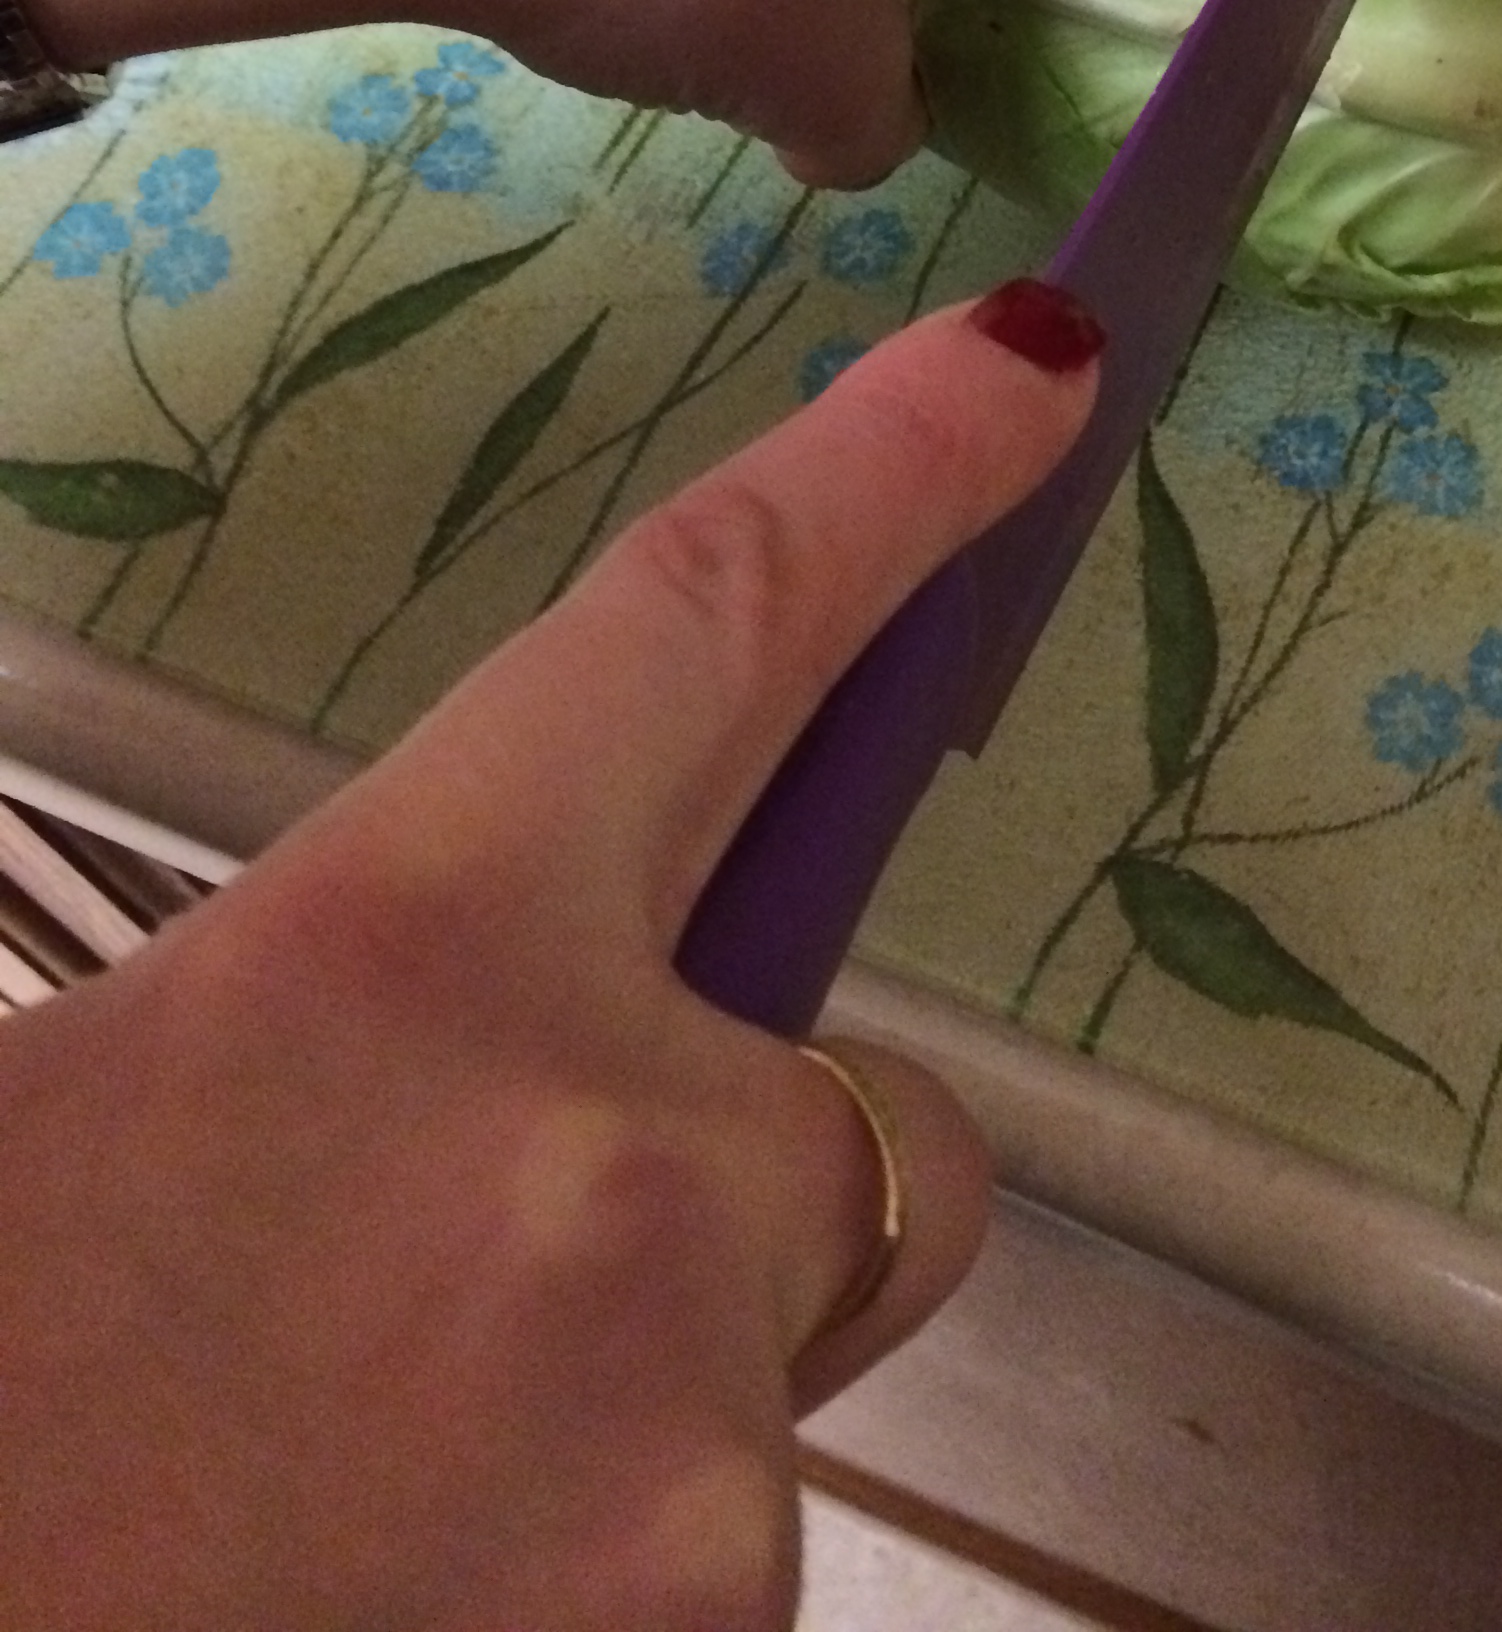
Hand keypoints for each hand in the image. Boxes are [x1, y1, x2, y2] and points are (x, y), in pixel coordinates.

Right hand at [0, 287, 1098, 1631]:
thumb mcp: (78, 1106)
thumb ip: (333, 1012)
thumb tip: (438, 1051)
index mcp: (397, 955)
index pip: (714, 622)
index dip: (897, 474)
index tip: (1036, 366)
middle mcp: (610, 1161)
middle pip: (832, 1113)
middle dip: (711, 1185)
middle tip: (441, 1319)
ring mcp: (694, 1443)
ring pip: (758, 1376)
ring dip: (611, 1425)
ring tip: (343, 1522)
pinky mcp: (724, 1629)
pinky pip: (718, 1564)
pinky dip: (591, 1583)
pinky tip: (397, 1608)